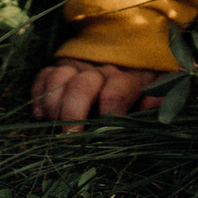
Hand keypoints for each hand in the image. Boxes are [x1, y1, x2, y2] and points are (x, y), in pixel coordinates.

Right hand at [30, 57, 165, 126]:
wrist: (124, 57)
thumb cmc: (142, 89)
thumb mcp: (157, 92)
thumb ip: (160, 101)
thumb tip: (158, 113)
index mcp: (127, 78)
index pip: (117, 90)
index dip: (111, 109)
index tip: (106, 132)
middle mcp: (99, 71)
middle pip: (81, 86)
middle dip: (73, 114)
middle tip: (70, 141)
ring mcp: (76, 69)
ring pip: (58, 80)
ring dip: (53, 105)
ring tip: (52, 128)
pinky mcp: (57, 70)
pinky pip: (42, 78)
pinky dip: (38, 96)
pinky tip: (39, 115)